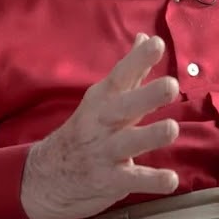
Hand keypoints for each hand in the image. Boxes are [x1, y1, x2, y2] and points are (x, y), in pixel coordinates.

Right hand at [20, 33, 180, 218]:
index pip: (121, 75)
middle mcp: (102, 122)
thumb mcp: (103, 98)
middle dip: (147, 95)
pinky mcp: (109, 180)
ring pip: (129, 142)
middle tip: (171, 85)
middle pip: (124, 106)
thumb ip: (130, 71)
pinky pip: (132, 179)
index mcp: (103, 99)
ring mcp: (104, 151)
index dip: (138, 59)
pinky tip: (171, 180)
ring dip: (151, 136)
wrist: (46, 175)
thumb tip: (145, 37)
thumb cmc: (86, 129)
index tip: (157, 43)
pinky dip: (152, 181)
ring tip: (172, 128)